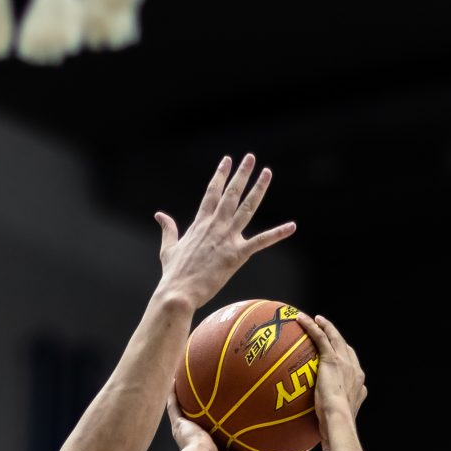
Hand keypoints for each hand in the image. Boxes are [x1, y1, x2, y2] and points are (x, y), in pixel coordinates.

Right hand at [155, 154, 294, 311]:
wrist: (179, 292)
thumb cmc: (173, 273)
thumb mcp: (168, 248)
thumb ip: (168, 229)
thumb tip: (160, 215)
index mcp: (200, 224)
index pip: (212, 193)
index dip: (220, 175)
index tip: (227, 161)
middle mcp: (215, 226)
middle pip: (231, 194)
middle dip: (241, 174)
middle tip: (250, 158)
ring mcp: (227, 239)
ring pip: (247, 208)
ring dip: (258, 189)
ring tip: (267, 173)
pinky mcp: (237, 255)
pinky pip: (261, 241)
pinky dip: (277, 234)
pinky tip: (291, 226)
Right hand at [166, 388, 284, 450]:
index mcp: (215, 447)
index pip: (221, 432)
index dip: (227, 421)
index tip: (236, 408)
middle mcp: (200, 436)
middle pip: (205, 417)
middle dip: (209, 405)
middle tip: (218, 388)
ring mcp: (188, 429)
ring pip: (187, 408)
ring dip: (189, 395)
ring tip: (194, 378)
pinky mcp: (179, 424)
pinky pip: (174, 404)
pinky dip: (173, 392)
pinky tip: (176, 377)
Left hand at [298, 311, 365, 450]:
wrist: (339, 420)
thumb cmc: (337, 430)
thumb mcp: (333, 430)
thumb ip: (330, 437)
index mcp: (358, 386)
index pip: (354, 371)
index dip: (348, 364)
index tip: (340, 362)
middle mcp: (355, 371)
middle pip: (347, 349)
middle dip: (339, 339)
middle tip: (329, 333)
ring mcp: (345, 363)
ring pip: (336, 338)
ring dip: (327, 326)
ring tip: (317, 319)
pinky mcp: (332, 359)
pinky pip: (321, 337)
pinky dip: (312, 326)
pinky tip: (301, 319)